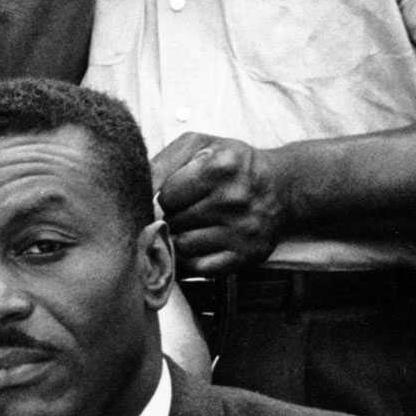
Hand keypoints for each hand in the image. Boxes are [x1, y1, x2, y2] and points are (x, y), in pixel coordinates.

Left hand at [153, 134, 286, 275]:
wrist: (279, 187)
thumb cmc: (230, 164)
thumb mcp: (199, 146)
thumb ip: (163, 161)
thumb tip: (136, 190)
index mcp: (221, 166)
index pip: (166, 194)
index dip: (166, 195)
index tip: (178, 192)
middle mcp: (235, 199)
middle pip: (173, 221)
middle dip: (172, 217)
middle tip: (187, 209)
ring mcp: (242, 231)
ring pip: (182, 246)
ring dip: (179, 238)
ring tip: (194, 225)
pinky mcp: (245, 256)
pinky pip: (198, 269)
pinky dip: (191, 260)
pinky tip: (199, 244)